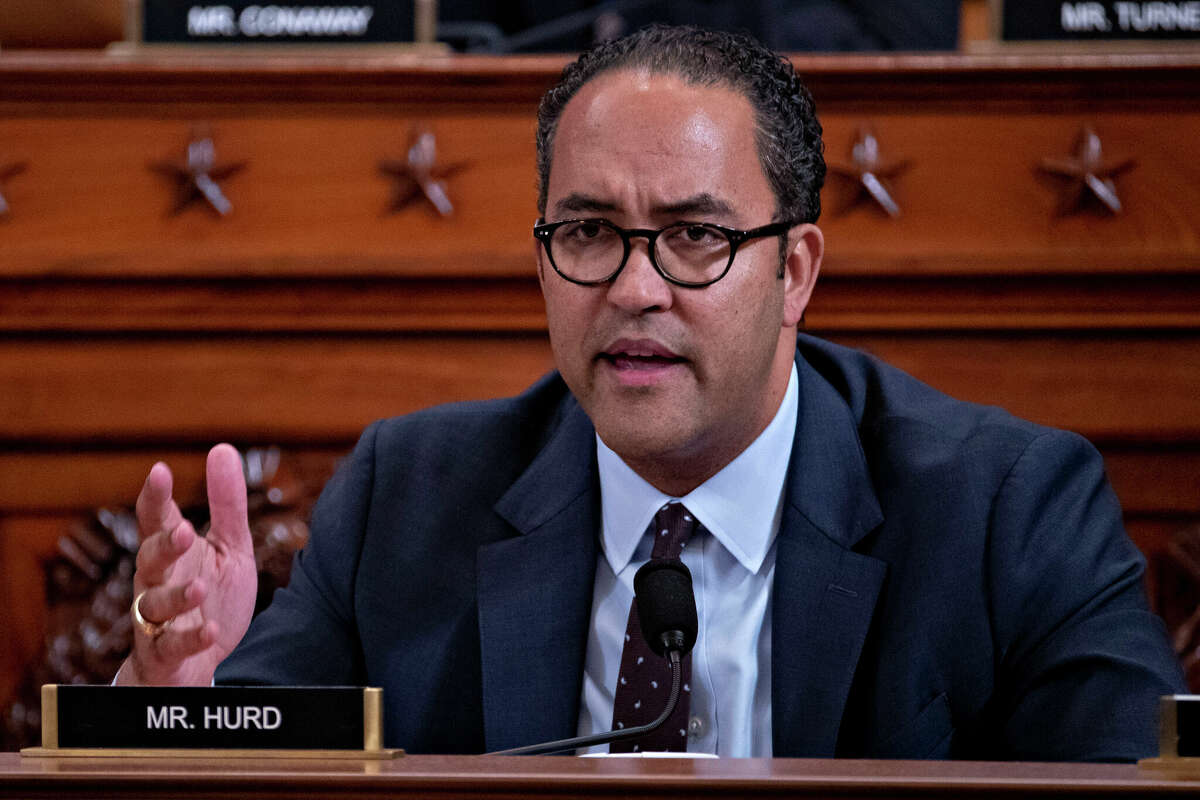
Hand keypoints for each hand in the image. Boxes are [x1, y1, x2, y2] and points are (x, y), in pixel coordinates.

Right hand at [115, 443, 257, 685]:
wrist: (201, 663)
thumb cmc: (211, 597)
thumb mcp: (229, 548)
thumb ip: (226, 505)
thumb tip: (221, 448)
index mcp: (171, 552)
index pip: (155, 520)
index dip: (155, 496)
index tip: (159, 471)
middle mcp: (157, 582)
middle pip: (149, 559)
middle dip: (163, 546)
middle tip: (182, 530)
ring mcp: (156, 620)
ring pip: (153, 605)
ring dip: (176, 596)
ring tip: (199, 588)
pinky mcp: (166, 654)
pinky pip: (171, 647)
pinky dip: (189, 638)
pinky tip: (210, 630)